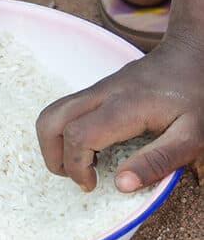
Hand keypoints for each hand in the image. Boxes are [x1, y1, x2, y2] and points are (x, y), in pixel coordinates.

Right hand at [36, 39, 203, 191]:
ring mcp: (95, 89)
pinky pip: (63, 111)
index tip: (92, 184)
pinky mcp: (95, 90)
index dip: (76, 166)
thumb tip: (121, 185)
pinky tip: (91, 147)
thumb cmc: (196, 95)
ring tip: (79, 163)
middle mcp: (101, 95)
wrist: (191, 54)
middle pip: (50, 121)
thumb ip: (158, 161)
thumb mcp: (192, 135)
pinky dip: (63, 133)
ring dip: (53, 144)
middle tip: (75, 176)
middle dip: (52, 156)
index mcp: (123, 108)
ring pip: (51, 114)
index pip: (77, 136)